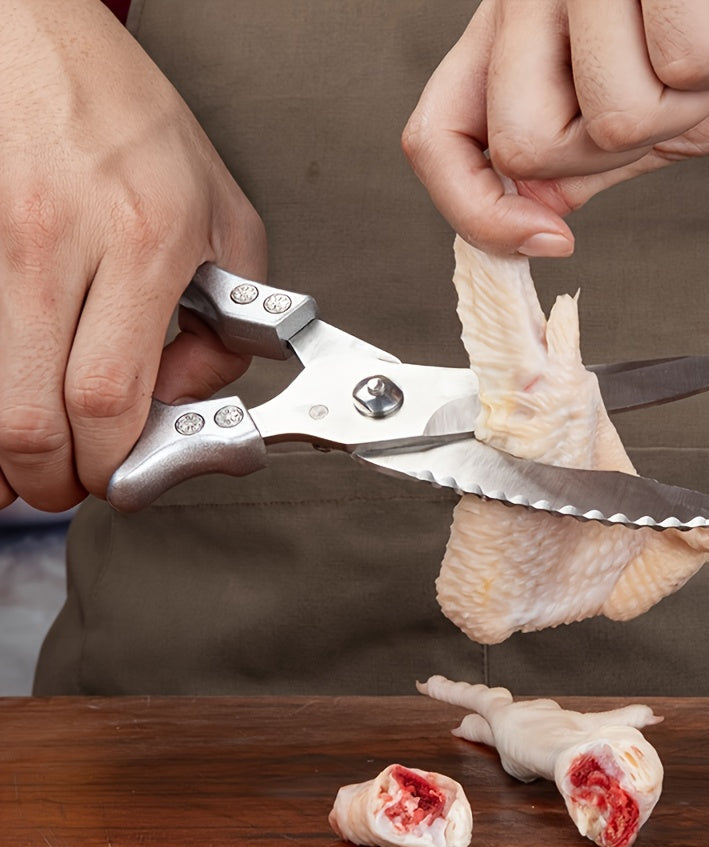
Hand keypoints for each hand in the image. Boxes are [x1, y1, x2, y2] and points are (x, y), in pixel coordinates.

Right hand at [0, 0, 266, 510]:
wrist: (39, 41)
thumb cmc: (135, 126)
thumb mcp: (225, 218)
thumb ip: (229, 323)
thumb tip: (186, 396)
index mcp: (146, 237)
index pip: (110, 395)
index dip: (112, 460)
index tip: (123, 473)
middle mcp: (58, 240)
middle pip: (32, 415)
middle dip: (54, 478)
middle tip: (72, 483)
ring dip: (7, 455)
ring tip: (33, 463)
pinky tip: (2, 416)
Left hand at [403, 0, 708, 256]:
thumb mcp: (631, 121)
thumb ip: (566, 166)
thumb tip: (520, 215)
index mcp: (505, 40)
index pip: (436, 139)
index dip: (477, 211)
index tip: (550, 241)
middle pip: (522, 145)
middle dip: (607, 155)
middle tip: (654, 96)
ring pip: (612, 118)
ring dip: (681, 107)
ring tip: (701, 48)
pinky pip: (685, 62)